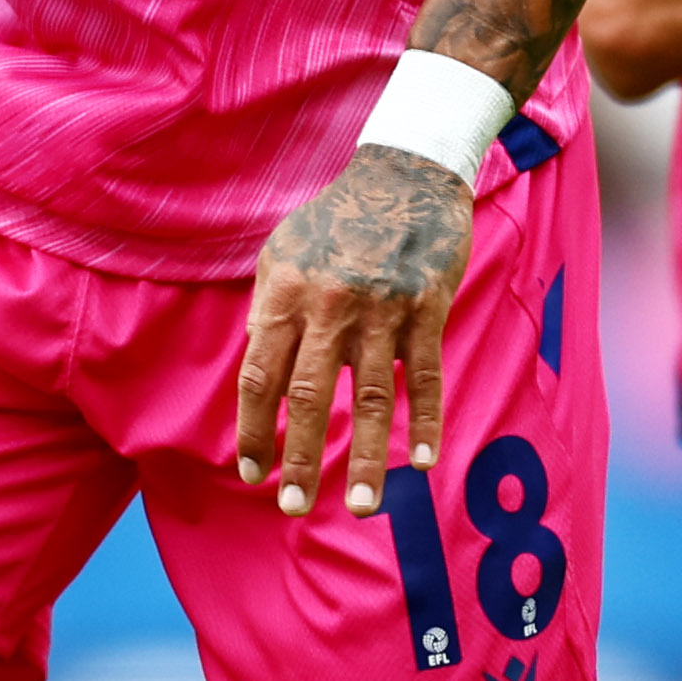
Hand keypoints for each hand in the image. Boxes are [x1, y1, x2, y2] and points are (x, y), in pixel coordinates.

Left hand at [230, 143, 472, 519]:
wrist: (406, 173)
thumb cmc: (336, 220)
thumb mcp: (282, 252)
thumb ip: (266, 310)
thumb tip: (255, 368)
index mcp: (285, 291)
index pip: (260, 374)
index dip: (254, 429)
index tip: (253, 473)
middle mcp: (329, 303)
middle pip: (308, 396)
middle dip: (300, 458)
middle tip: (293, 508)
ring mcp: (382, 308)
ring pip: (371, 397)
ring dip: (364, 457)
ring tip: (359, 506)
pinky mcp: (427, 308)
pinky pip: (425, 375)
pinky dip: (425, 421)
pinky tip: (421, 461)